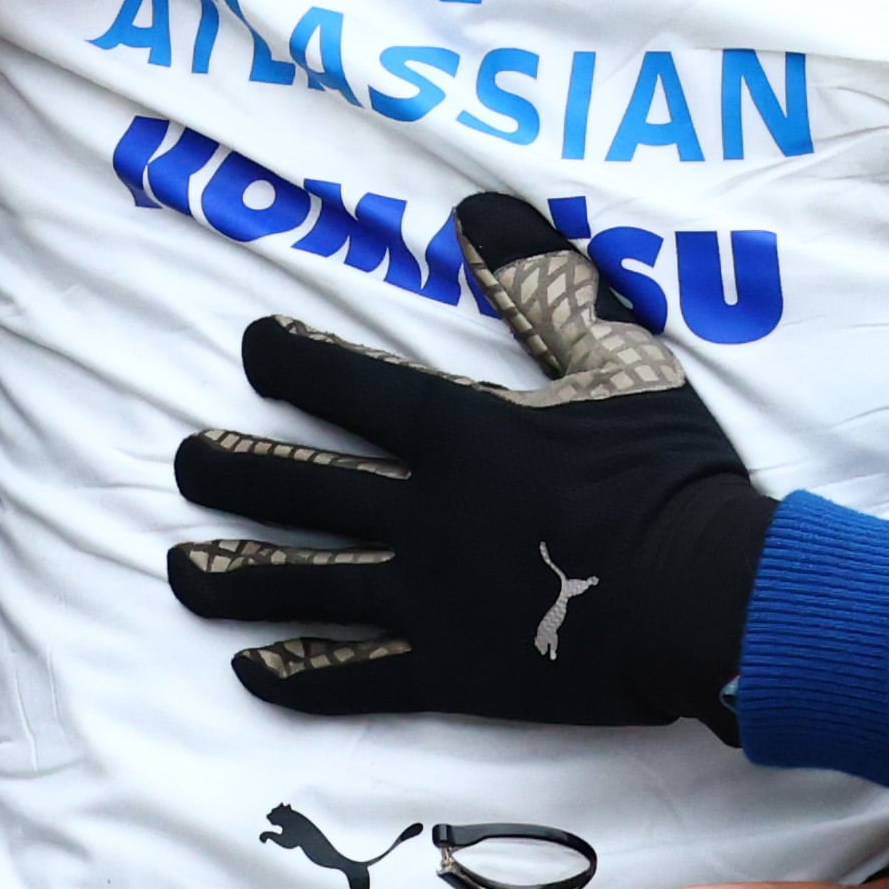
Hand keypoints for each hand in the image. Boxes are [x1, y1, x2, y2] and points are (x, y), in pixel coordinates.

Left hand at [169, 193, 776, 731]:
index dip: (289, 359)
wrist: (708, 598)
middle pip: (299, 486)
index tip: (253, 347)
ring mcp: (426, 598)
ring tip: (179, 570)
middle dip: (231, 471)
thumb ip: (543, 285)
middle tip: (183, 462)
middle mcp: (422, 511)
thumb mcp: (620, 355)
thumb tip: (476, 212)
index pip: (346, 385)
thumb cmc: (670, 472)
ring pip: (305, 582)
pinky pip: (353, 675)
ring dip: (235, 574)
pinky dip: (297, 675)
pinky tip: (249, 670)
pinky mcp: (447, 671)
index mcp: (460, 431)